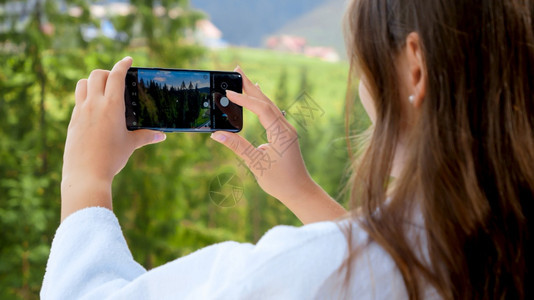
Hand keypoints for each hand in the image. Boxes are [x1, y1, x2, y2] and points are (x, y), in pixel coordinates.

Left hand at [61, 57, 165, 220]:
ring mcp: (80, 111)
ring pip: (82, 84)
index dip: (122, 64)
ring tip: (102, 90)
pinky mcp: (72, 121)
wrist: (85, 174)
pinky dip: (86, 97)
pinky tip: (94, 110)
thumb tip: (162, 136)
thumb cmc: (111, 158)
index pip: (115, 75)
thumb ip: (146, 136)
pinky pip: (78, 101)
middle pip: (97, 74)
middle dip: (107, 72)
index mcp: (111, 106)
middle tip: (116, 80)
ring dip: (92, 81)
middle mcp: (94, 104)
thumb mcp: (130, 145)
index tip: (128, 60)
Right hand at [211, 67, 345, 222]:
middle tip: (236, 69)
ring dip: (256, 92)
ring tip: (242, 79)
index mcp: (281, 133)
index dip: (245, 99)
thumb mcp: (256, 164)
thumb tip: (217, 134)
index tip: (229, 91)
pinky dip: (262, 103)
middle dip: (250, 85)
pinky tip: (258, 97)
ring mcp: (286, 130)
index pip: (262, 109)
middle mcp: (286, 128)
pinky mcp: (285, 134)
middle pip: (266, 101)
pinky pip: (272, 113)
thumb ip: (237, 147)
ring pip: (270, 105)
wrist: (300, 192)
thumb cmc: (280, 182)